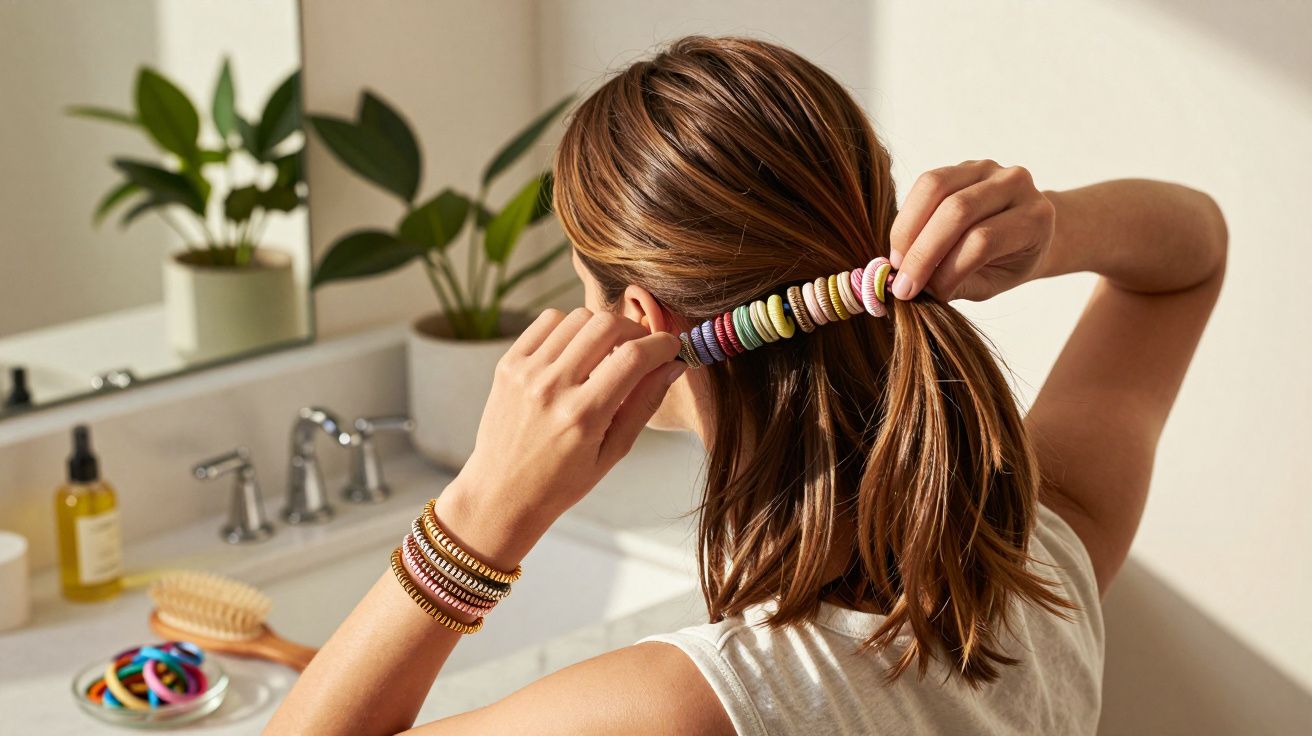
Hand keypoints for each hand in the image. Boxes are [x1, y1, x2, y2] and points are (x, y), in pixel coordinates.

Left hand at [446, 308, 685, 555]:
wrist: (501, 493)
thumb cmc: (562, 482)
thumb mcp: (613, 453)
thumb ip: (645, 404)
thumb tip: (674, 364)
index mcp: (583, 416)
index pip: (633, 357)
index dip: (662, 344)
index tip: (670, 347)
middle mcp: (552, 388)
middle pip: (606, 325)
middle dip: (634, 330)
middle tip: (640, 349)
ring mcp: (526, 373)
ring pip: (577, 317)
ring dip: (601, 328)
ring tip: (606, 353)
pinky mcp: (508, 364)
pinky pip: (547, 322)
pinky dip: (570, 328)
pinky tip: (576, 351)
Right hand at [888, 159, 1055, 301]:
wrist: (1025, 232)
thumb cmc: (1008, 262)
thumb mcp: (992, 283)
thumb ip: (958, 285)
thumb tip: (914, 289)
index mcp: (1034, 218)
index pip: (982, 241)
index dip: (945, 270)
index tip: (919, 294)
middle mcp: (1015, 184)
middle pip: (957, 210)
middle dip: (921, 250)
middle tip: (900, 283)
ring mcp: (988, 169)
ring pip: (935, 188)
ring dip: (907, 230)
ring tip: (897, 261)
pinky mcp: (962, 166)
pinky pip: (926, 183)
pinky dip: (908, 215)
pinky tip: (902, 242)